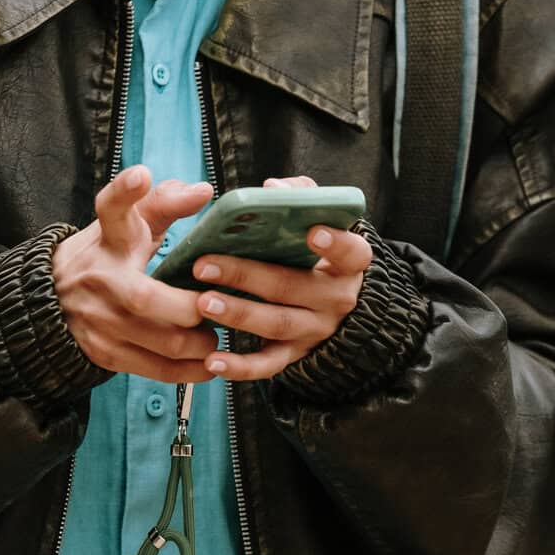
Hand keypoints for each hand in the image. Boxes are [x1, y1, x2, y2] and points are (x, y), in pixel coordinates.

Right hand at [52, 168, 217, 382]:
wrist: (50, 302)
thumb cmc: (106, 257)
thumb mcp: (126, 225)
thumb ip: (164, 203)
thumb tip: (203, 191)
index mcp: (108, 238)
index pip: (109, 208)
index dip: (125, 191)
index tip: (141, 175)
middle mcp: (100, 278)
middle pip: (148, 296)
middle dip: (193, 307)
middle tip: (215, 305)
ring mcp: (100, 320)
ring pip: (163, 340)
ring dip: (201, 342)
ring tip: (215, 334)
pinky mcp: (106, 354)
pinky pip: (158, 370)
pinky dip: (191, 370)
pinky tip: (208, 361)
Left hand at [186, 174, 373, 382]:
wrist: (336, 308)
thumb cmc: (315, 255)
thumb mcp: (320, 222)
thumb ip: (301, 197)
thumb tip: (272, 187)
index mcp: (347, 263)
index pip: (352, 252)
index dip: (335, 243)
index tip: (311, 231)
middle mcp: (336, 299)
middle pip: (293, 287)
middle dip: (247, 275)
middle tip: (207, 264)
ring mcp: (315, 330)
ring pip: (277, 324)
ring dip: (238, 313)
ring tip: (203, 302)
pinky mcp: (294, 354)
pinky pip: (268, 365)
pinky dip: (240, 367)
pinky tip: (212, 360)